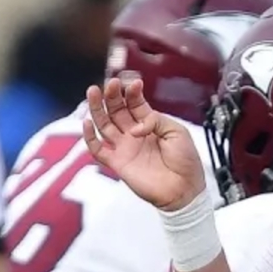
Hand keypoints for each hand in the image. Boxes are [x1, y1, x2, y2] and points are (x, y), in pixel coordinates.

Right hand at [83, 77, 207, 210]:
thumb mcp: (177, 131)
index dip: (132, 92)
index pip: (135, 103)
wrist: (184, 188)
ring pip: (104, 125)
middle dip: (112, 95)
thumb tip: (134, 128)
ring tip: (93, 92)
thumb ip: (156, 121)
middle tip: (110, 83)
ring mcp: (124, 147)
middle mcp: (134, 133)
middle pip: (117, 110)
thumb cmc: (185, 161)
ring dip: (97, 108)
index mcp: (150, 124)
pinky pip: (98, 149)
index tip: (134, 83)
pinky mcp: (117, 163)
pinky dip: (90, 137)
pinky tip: (87, 123)